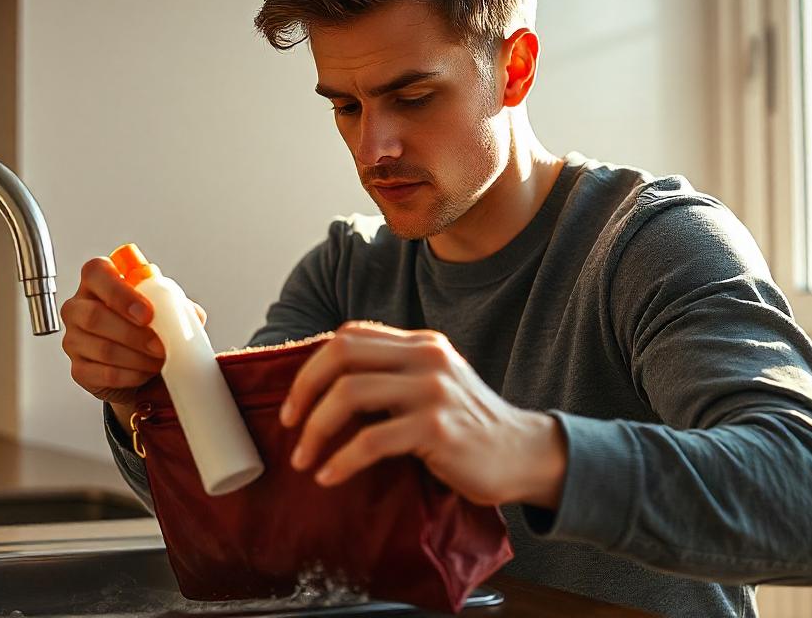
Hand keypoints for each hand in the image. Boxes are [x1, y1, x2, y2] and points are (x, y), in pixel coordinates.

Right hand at [60, 258, 205, 428]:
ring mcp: (73, 339)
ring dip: (137, 358)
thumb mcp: (164, 309)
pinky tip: (145, 373)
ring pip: (102, 348)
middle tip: (160, 345)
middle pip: (94, 316)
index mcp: (97, 281)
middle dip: (134, 334)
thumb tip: (192, 314)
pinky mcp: (79, 370)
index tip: (147, 313)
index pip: (97, 273)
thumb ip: (176, 305)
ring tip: (159, 361)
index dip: (121, 293)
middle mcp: (78, 307)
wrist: (141, 366)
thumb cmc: (147, 327)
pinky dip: (131, 375)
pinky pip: (104, 374)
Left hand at [280, 321, 567, 507]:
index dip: (311, 366)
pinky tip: (329, 476)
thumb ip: (393, 376)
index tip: (294, 402)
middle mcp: (426, 357)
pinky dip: (341, 460)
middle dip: (303, 390)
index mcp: (420, 344)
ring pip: (349, 395)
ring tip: (302, 459)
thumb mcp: (433, 385)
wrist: (523, 454)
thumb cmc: (468, 427)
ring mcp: (433, 391)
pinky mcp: (437, 429)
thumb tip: (325, 388)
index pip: (350, 335)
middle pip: (341, 355)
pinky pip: (371, 441)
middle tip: (288, 425)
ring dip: (315, 430)